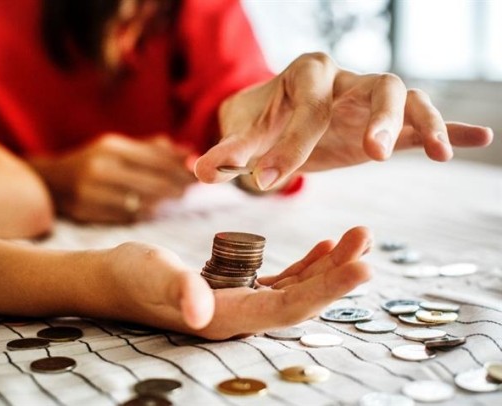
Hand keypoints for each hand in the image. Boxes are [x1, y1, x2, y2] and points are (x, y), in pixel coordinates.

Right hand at [31, 133, 195, 222]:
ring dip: (163, 202)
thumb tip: (189, 152)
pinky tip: (153, 209)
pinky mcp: (87, 212)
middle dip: (176, 186)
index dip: (180, 168)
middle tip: (192, 190)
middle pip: (152, 182)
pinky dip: (144, 213)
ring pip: (141, 202)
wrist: (50, 181)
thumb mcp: (118, 147)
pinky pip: (126, 216)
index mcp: (111, 148)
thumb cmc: (93, 162)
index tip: (197, 174)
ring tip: (176, 198)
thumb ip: (153, 149)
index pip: (155, 159)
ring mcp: (92, 192)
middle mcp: (100, 168)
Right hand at [104, 226, 371, 339]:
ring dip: (329, 266)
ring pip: (297, 289)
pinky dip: (306, 264)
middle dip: (339, 274)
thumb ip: (179, 290)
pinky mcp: (236, 289)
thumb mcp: (152, 275)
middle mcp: (240, 317)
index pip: (288, 309)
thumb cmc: (129, 276)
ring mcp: (240, 304)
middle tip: (367, 241)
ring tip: (357, 238)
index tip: (364, 268)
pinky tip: (325, 248)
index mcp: (226, 318)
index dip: (328, 291)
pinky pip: (281, 280)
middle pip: (302, 300)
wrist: (113, 279)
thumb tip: (200, 312)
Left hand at [195, 52, 493, 189]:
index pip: (306, 108)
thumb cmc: (262, 123)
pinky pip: (424, 118)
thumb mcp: (244, 136)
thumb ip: (227, 153)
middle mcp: (344, 79)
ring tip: (435, 153)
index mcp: (305, 75)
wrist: (279, 116)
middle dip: (376, 117)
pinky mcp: (385, 120)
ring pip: (407, 96)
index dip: (287, 145)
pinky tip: (476, 139)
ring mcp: (369, 97)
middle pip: (375, 85)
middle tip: (372, 155)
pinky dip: (448, 127)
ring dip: (421, 122)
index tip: (267, 182)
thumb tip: (199, 171)